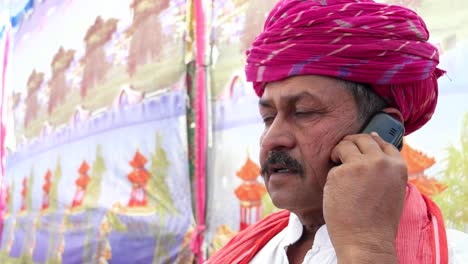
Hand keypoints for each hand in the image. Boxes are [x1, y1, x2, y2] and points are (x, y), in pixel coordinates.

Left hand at [324, 132, 406, 262]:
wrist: (366, 241)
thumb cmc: (378, 220)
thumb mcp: (392, 189)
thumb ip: (384, 167)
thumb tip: (374, 137)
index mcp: (397, 166)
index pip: (382, 142)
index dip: (369, 143)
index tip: (361, 149)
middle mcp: (380, 162)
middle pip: (362, 138)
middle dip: (351, 143)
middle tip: (343, 155)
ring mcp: (359, 166)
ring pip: (345, 145)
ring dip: (338, 153)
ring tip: (338, 170)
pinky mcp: (340, 173)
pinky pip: (333, 167)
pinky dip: (332, 177)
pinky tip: (338, 193)